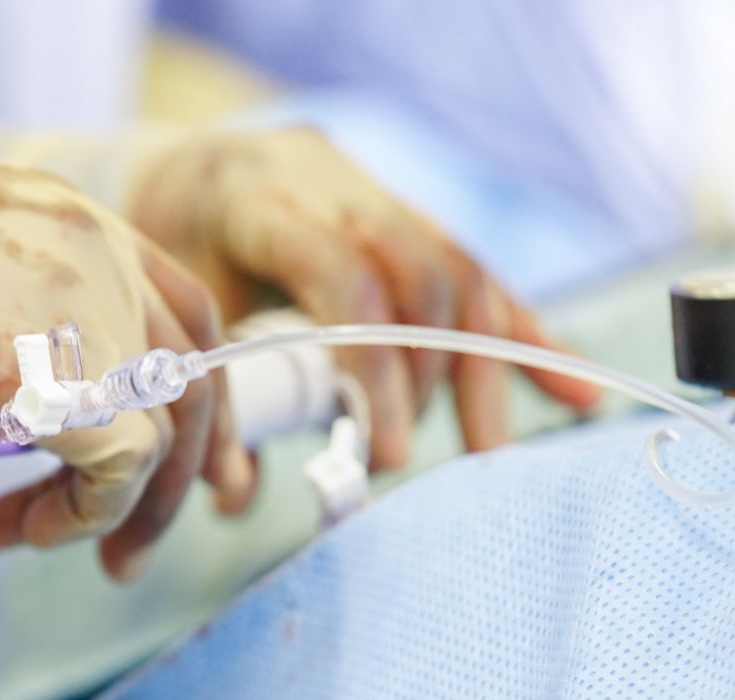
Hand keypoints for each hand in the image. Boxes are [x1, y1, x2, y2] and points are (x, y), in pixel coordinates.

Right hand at [0, 99, 247, 581]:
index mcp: (74, 223)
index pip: (178, 310)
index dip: (184, 392)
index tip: (175, 462)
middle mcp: (103, 257)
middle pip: (191, 373)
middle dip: (175, 471)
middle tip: (130, 544)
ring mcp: (96, 311)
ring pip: (167, 431)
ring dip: (116, 510)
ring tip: (30, 541)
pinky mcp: (71, 375)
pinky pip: (120, 467)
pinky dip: (79, 514)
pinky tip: (15, 529)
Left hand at [126, 128, 600, 466]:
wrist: (171, 175)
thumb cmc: (159, 255)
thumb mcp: (168, 314)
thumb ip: (211, 399)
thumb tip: (241, 496)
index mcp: (260, 197)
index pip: (344, 275)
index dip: (372, 365)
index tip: (379, 447)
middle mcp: (331, 184)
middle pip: (417, 274)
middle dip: (423, 377)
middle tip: (395, 455)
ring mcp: (376, 194)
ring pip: (457, 272)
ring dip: (482, 366)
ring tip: (485, 447)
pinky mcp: (408, 217)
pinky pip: (478, 276)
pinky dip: (524, 337)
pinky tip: (575, 392)